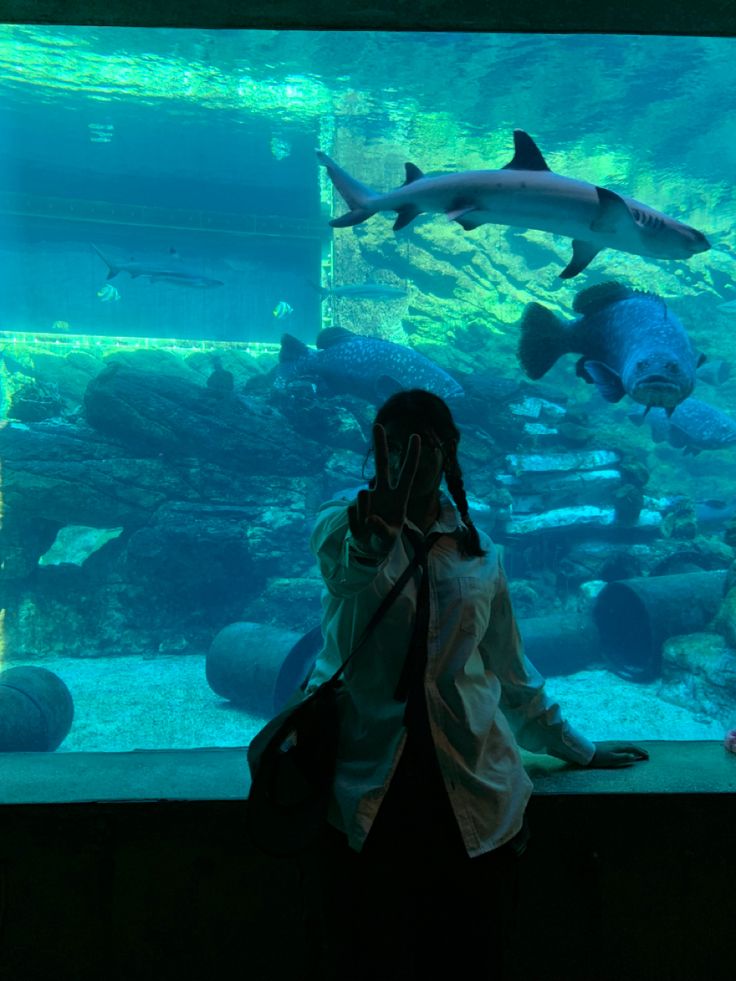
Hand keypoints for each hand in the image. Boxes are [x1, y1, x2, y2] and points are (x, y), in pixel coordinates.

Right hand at [347, 423, 420, 546]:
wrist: (369, 547)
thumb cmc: (385, 539)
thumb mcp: (388, 539)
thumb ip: (381, 530)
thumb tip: (368, 517)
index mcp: (399, 497)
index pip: (407, 474)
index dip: (411, 457)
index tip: (416, 436)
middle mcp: (384, 492)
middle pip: (381, 465)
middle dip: (379, 445)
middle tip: (377, 425)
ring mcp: (368, 497)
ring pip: (362, 496)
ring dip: (365, 512)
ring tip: (368, 525)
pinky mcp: (353, 506)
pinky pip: (353, 513)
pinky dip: (357, 525)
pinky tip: (361, 528)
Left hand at [588, 741, 649, 767]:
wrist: (586, 751)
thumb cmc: (599, 757)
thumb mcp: (612, 759)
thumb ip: (623, 758)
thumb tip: (634, 756)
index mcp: (619, 747)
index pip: (633, 749)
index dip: (641, 753)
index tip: (648, 756)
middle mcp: (617, 743)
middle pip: (630, 745)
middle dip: (639, 749)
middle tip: (646, 753)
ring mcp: (612, 743)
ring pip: (626, 744)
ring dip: (633, 747)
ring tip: (638, 750)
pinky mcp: (608, 744)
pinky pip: (621, 744)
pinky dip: (627, 747)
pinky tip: (624, 749)